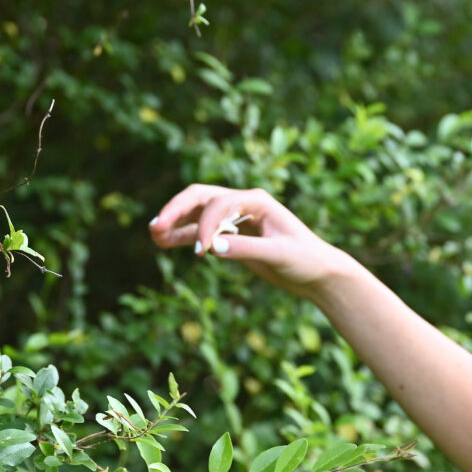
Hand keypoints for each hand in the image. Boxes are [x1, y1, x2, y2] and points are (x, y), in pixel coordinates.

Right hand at [149, 184, 348, 297]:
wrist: (318, 273)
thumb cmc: (306, 260)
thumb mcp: (279, 255)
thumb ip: (247, 250)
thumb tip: (213, 247)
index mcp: (257, 200)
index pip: (219, 204)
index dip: (205, 225)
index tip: (202, 252)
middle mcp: (243, 204)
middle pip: (200, 198)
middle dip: (177, 211)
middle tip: (155, 228)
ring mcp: (236, 219)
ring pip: (197, 213)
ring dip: (175, 222)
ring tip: (153, 234)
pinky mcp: (232, 236)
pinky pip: (201, 232)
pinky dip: (183, 236)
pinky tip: (164, 242)